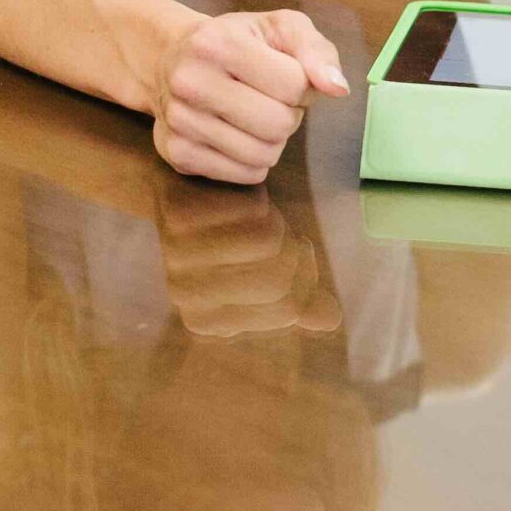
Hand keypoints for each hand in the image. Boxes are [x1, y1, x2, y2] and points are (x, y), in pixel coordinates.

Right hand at [151, 8, 350, 183]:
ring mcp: (180, 121)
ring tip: (255, 115)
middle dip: (289, 115)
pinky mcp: (177, 154)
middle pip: (278, 125)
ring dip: (273, 140)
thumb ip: (317, 51)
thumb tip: (338, 88)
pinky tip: (239, 134)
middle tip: (273, 99)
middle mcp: (191, 82)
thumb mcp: (280, 28)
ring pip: (262, 155)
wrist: (172, 58)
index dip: (304, 86)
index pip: (294, 85)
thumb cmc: (237, 41)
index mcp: (219, 43)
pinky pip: (244, 175)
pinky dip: (254, 160)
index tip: (289, 76)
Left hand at [153, 172, 344, 338]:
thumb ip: (298, 296)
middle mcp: (187, 296)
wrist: (179, 189)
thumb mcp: (267, 268)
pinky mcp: (180, 220)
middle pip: (278, 284)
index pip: (286, 309)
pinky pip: (245, 212)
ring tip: (264, 216)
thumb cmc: (230, 233)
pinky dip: (259, 200)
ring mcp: (179, 258)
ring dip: (278, 223)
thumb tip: (331, 320)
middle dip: (298, 252)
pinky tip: (246, 200)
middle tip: (287, 233)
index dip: (307, 277)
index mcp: (207, 321)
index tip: (297, 251)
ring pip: (266, 246)